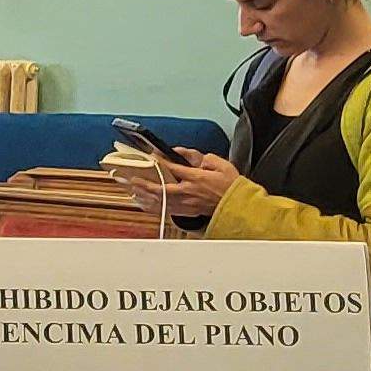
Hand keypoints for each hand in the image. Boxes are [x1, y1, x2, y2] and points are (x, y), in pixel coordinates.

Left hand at [120, 151, 239, 216]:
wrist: (239, 207)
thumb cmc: (232, 187)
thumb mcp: (223, 166)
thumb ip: (208, 159)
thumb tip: (198, 158)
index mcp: (196, 178)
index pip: (174, 168)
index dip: (160, 162)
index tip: (151, 157)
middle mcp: (188, 192)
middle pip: (161, 188)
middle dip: (145, 184)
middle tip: (132, 179)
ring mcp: (187, 204)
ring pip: (161, 201)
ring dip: (145, 196)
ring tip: (133, 191)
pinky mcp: (187, 212)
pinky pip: (166, 210)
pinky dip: (154, 207)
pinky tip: (145, 204)